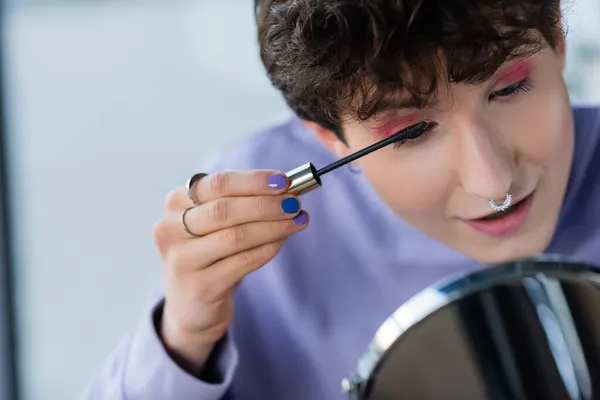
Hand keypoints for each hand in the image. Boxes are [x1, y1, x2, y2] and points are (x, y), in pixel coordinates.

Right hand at [153, 170, 308, 373]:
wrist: (191, 307)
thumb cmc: (211, 255)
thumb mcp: (216, 224)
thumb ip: (243, 202)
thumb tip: (286, 187)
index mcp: (176, 203)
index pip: (218, 184)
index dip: (254, 181)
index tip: (284, 181)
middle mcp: (171, 229)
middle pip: (225, 209)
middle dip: (267, 204)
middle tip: (295, 204)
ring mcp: (182, 260)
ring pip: (236, 236)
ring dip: (273, 226)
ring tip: (297, 221)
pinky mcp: (199, 286)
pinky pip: (242, 262)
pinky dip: (267, 249)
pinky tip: (282, 242)